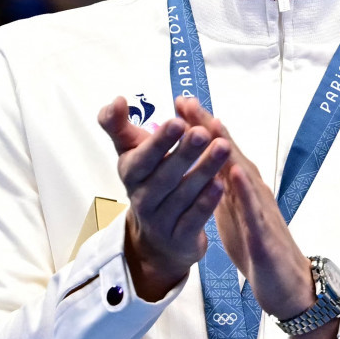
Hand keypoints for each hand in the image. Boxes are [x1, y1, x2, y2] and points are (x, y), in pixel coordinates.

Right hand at [101, 97, 230, 302]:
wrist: (155, 238)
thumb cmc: (148, 181)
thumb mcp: (132, 153)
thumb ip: (119, 126)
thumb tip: (116, 100)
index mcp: (131, 172)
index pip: (142, 157)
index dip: (159, 141)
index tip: (178, 121)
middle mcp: (142, 197)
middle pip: (164, 175)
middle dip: (185, 153)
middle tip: (203, 133)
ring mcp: (160, 220)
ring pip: (183, 195)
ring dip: (203, 170)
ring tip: (223, 148)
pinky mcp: (179, 237)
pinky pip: (193, 218)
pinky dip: (206, 202)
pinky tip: (221, 184)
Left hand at [181, 97, 328, 338]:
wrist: (286, 284)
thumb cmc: (258, 247)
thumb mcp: (231, 213)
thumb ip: (217, 188)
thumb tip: (198, 166)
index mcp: (241, 188)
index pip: (219, 151)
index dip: (200, 126)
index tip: (179, 102)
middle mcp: (252, 191)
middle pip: (229, 153)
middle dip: (208, 126)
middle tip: (187, 101)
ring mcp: (260, 210)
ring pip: (242, 173)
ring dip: (226, 149)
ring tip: (208, 125)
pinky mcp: (263, 234)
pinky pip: (253, 211)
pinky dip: (244, 190)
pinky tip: (234, 174)